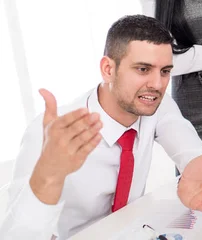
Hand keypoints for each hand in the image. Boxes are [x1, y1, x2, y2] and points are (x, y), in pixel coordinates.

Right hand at [30, 89, 102, 203]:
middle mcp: (60, 140)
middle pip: (76, 129)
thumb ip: (49, 106)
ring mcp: (68, 151)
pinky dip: (94, 142)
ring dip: (93, 130)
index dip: (76, 115)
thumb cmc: (50, 142)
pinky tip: (99, 135)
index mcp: (54, 130)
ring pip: (83, 138)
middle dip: (87, 121)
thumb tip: (43, 89)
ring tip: (100, 123)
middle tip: (97, 114)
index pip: (66, 121)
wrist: (49, 168)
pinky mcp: (77, 159)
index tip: (85, 110)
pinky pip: (87, 149)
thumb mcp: (48, 124)